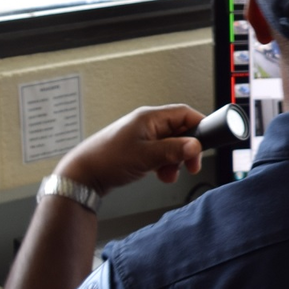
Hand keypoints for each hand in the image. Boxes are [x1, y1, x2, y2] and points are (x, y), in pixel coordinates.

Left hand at [56, 104, 205, 194]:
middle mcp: (147, 124)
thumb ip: (173, 150)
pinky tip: (160, 175)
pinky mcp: (138, 149)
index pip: (184, 113)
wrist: (83, 175)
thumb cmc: (107, 160)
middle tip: (190, 165)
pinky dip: (165, 164)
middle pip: (180, 130)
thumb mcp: (146, 156)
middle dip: (187, 149)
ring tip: (169, 173)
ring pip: (171, 144)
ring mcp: (142, 136)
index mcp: (149, 117)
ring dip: (175, 160)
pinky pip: (160, 153)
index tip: (205, 144)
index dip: (198, 126)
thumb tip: (196, 145)